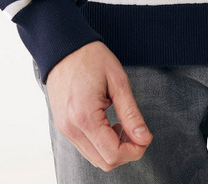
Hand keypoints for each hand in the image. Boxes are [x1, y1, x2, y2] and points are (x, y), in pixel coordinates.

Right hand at [46, 41, 152, 170]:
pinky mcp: (63, 126)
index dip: (135, 151)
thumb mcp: (118, 80)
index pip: (113, 154)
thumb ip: (131, 113)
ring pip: (95, 158)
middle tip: (135, 130)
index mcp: (84, 116)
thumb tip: (144, 139)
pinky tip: (108, 123)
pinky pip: (85, 147)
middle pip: (104, 162)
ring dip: (113, 149)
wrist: (63, 46)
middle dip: (126, 152)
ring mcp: (64, 129)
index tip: (144, 137)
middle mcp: (71, 128)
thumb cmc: (90, 57)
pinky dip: (101, 143)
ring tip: (121, 125)